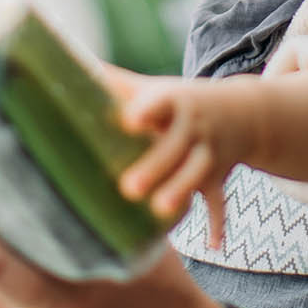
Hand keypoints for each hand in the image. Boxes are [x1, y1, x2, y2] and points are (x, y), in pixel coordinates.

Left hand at [109, 72, 253, 246]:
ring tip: (160, 210)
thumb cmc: (180, 101)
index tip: (131, 120)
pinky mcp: (219, 176)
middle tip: (129, 187)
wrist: (244, 111)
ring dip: (182, 190)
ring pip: (198, 172)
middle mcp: (194, 128)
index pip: (162, 103)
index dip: (148, 110)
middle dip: (156, 166)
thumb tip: (63, 62)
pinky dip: (218, 223)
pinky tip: (213, 244)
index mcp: (175, 103)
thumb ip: (114, 82)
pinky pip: (220, 200)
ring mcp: (210, 153)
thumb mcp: (154, 88)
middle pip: (176, 146)